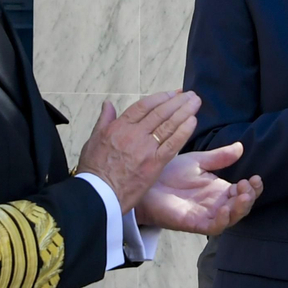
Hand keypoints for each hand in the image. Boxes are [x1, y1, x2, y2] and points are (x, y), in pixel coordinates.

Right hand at [78, 91, 199, 212]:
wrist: (99, 194)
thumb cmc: (94, 170)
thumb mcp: (93, 139)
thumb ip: (104, 120)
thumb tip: (108, 104)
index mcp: (119, 127)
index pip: (144, 106)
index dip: (161, 97)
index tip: (173, 93)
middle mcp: (134, 134)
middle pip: (160, 113)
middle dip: (177, 102)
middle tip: (190, 94)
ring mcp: (146, 149)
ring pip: (168, 125)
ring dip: (184, 112)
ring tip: (195, 102)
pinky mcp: (154, 164)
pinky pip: (172, 144)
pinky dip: (183, 132)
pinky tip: (192, 122)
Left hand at [136, 144, 262, 235]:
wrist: (146, 182)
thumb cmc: (170, 173)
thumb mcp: (198, 161)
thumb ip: (219, 157)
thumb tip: (240, 147)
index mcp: (219, 190)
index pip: (243, 192)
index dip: (253, 187)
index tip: (255, 177)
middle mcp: (216, 204)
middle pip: (241, 207)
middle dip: (250, 197)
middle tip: (249, 184)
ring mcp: (206, 214)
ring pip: (231, 218)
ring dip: (241, 208)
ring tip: (243, 195)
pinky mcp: (194, 223)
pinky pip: (213, 227)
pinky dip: (222, 220)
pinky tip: (224, 209)